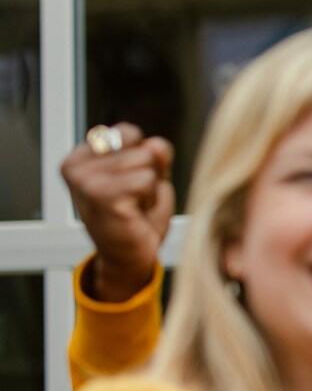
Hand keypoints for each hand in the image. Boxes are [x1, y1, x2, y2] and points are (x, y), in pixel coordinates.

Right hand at [61, 123, 173, 302]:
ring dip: (151, 188)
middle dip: (149, 174)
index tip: (130, 183)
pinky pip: (147, 179)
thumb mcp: (149, 177)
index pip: (129, 132)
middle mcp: (76, 165)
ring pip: (146, 161)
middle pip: (141, 146)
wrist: (128, 258)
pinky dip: (151, 198)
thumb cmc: (136, 218)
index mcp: (81, 156)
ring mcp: (86, 180)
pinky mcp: (102, 195)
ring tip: (135, 206)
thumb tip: (156, 145)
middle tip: (134, 199)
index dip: (143, 158)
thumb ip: (155, 156)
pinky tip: (135, 213)